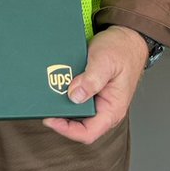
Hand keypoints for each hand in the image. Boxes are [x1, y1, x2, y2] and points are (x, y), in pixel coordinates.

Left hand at [43, 25, 148, 144]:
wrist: (126, 38)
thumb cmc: (121, 50)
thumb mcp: (105, 63)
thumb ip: (91, 80)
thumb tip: (75, 96)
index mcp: (112, 109)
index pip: (88, 132)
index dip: (67, 130)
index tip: (50, 119)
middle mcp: (104, 108)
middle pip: (77, 124)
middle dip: (59, 116)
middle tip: (43, 103)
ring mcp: (96, 100)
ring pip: (74, 110)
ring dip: (59, 104)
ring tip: (45, 92)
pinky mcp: (89, 90)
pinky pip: (74, 96)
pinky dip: (62, 92)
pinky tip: (53, 83)